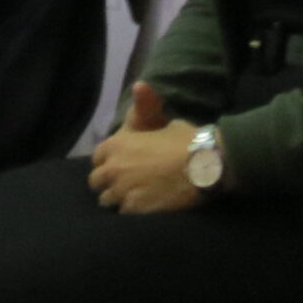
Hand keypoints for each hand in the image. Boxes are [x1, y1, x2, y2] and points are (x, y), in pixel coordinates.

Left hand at [87, 84, 201, 213]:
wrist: (206, 164)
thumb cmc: (185, 139)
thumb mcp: (162, 120)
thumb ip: (144, 109)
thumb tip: (139, 86)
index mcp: (115, 145)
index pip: (97, 159)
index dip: (108, 163)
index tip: (120, 168)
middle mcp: (113, 168)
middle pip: (96, 183)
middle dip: (108, 184)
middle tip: (125, 187)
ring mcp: (122, 191)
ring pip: (107, 202)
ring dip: (118, 201)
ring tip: (134, 201)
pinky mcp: (135, 210)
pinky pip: (124, 216)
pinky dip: (132, 215)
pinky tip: (143, 212)